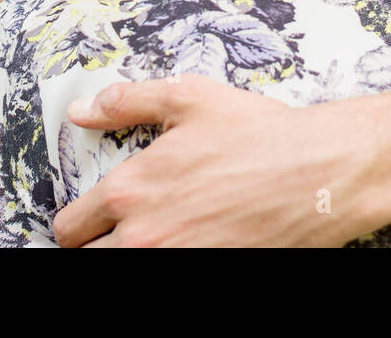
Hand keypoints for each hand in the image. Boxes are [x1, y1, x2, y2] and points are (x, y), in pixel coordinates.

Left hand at [52, 74, 376, 246]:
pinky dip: (172, 265)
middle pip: (87, 262)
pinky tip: (190, 248)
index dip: (78, 223)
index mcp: (129, 191)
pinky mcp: (206, 277)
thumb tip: (82, 111)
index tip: (92, 221)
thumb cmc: (260, 135)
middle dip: (98, 248)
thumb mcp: (188, 100)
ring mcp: (177, 263)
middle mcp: (144, 237)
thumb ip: (127, 102)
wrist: (320, 173)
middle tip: (118, 236)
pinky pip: (169, 289)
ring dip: (129, 258)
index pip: (70, 228)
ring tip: (155, 241)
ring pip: (120, 275)